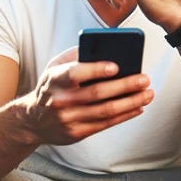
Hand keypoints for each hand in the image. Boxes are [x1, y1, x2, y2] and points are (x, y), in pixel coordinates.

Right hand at [17, 47, 153, 144]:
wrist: (33, 121)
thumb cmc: (50, 88)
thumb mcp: (54, 67)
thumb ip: (75, 56)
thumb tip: (104, 48)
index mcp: (54, 80)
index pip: (76, 73)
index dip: (96, 69)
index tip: (117, 66)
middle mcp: (60, 101)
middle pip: (97, 93)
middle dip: (125, 86)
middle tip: (144, 79)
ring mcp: (69, 119)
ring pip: (106, 111)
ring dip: (131, 102)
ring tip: (148, 94)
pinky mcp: (77, 133)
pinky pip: (105, 124)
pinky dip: (125, 115)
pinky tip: (138, 107)